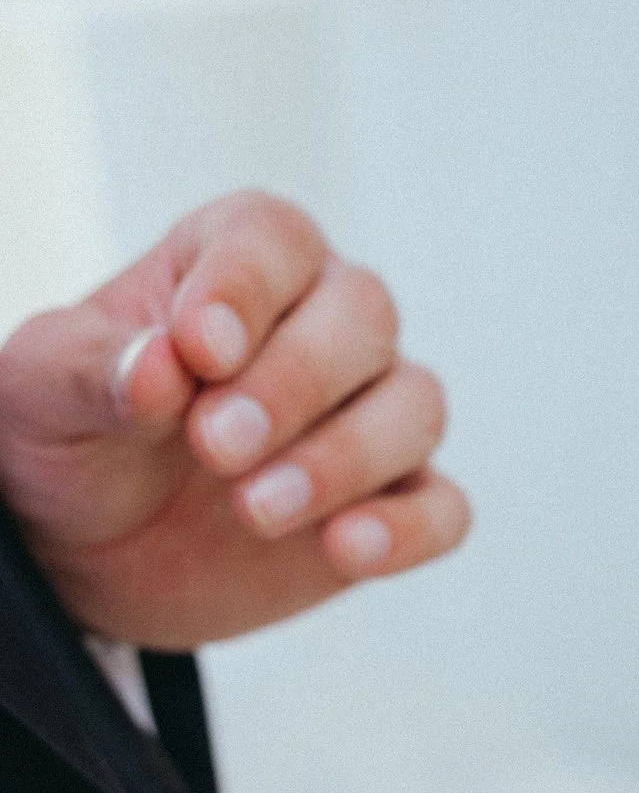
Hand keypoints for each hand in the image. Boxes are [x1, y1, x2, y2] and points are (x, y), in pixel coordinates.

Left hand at [0, 192, 470, 649]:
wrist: (89, 548)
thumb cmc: (73, 433)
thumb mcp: (42, 390)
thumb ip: (95, 368)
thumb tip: (161, 364)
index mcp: (235, 263)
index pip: (272, 243)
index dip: (245, 289)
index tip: (200, 352)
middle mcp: (321, 323)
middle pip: (363, 317)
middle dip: (296, 382)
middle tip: (215, 446)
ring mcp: (364, 415)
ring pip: (414, 407)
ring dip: (345, 459)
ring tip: (255, 510)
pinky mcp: (389, 504)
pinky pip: (441, 508)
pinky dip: (408, 528)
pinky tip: (350, 549)